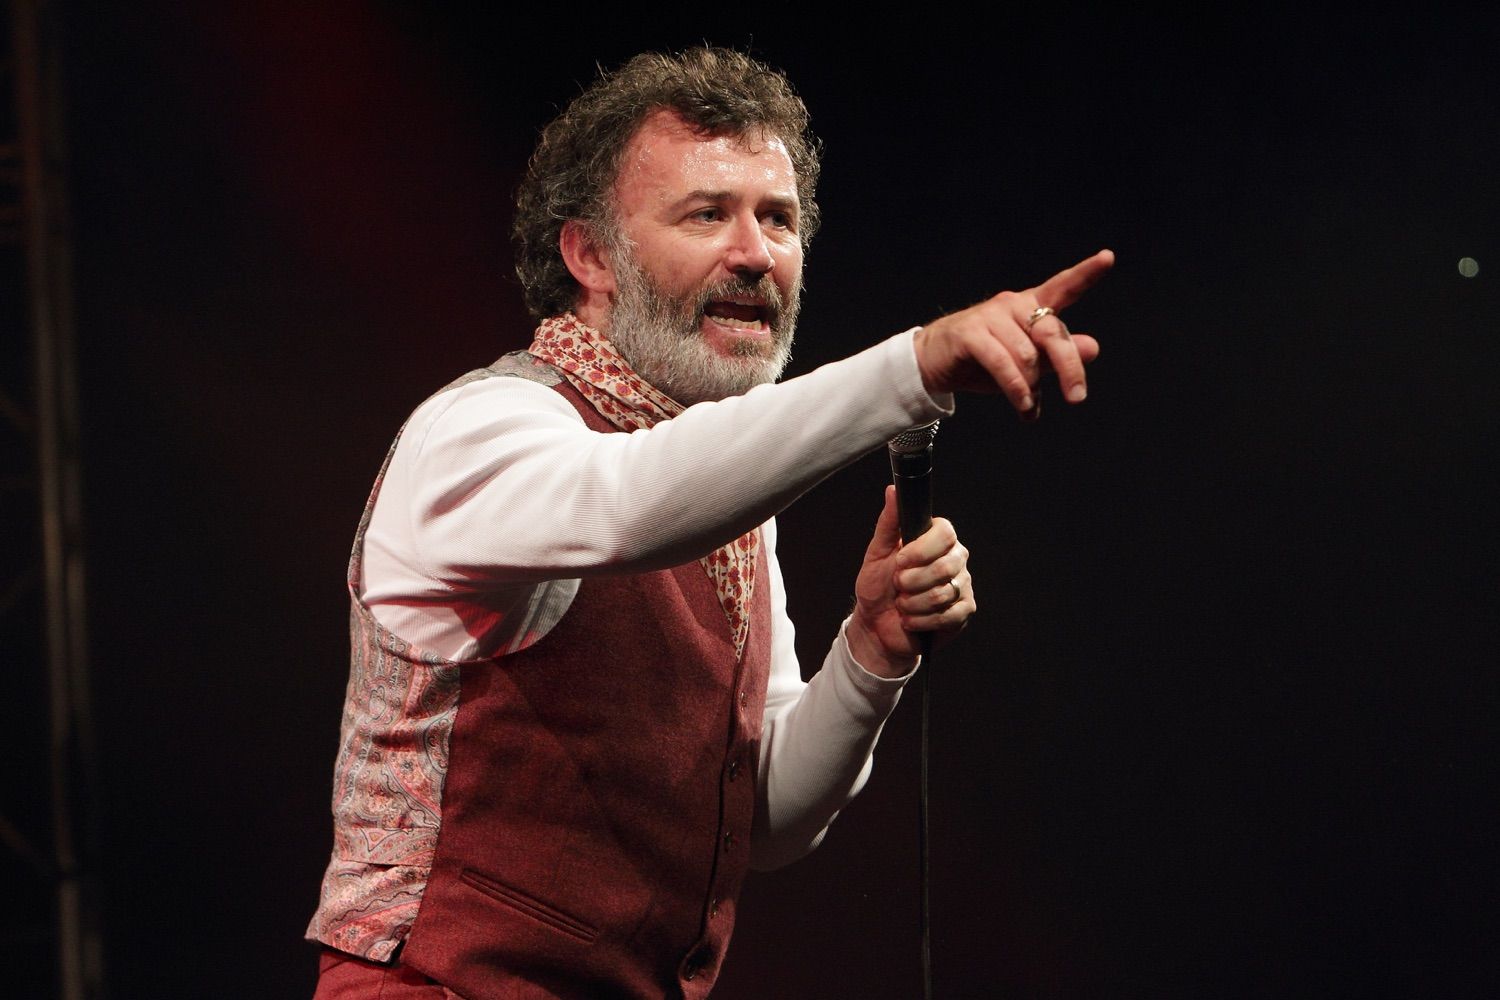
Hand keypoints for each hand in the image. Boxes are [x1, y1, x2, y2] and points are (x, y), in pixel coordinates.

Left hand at [846, 486, 974, 677]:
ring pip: (944, 593)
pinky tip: (912, 619)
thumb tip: (892, 490)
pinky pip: (949, 615)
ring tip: (902, 604)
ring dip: (912, 603)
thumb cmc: (878, 586)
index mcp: (937, 539)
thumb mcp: (877, 552)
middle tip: (898, 585)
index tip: (900, 560)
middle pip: (946, 565)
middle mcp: (955, 558)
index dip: (921, 549)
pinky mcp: (964, 611)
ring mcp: (963, 585)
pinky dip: (922, 620)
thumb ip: (888, 522)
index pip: (945, 532)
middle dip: (912, 581)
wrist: (877, 625)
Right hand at [913, 249, 1114, 414]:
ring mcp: (990, 316)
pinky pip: (1001, 362)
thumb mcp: (1026, 363)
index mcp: (1030, 306)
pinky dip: (1015, 388)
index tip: (1108, 257)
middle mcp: (1013, 304)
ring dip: (1032, 388)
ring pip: (1026, 355)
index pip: (1063, 287)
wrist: (932, 364)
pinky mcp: (969, 333)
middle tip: (1077, 398)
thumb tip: (1093, 347)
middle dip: (1068, 368)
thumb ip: (1057, 356)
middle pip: (1052, 334)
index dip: (1086, 273)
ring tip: (1028, 407)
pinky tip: (1022, 405)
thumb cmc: (983, 361)